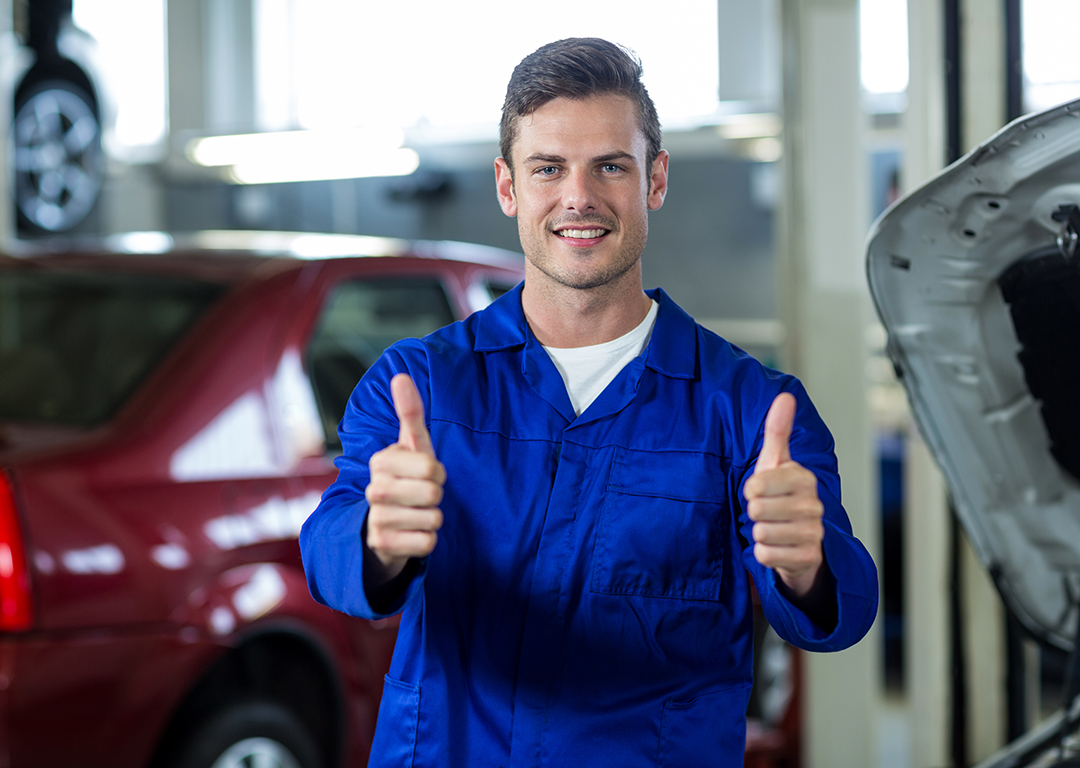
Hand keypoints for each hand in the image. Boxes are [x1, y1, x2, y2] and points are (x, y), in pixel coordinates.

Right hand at [364, 374, 444, 583]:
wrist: (385, 524)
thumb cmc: (406, 477)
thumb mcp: (412, 446)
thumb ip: (410, 412)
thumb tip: (401, 375)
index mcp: (381, 461)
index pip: (432, 468)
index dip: (438, 473)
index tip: (425, 474)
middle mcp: (374, 489)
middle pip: (433, 494)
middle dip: (436, 497)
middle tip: (422, 496)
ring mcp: (376, 518)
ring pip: (432, 520)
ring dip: (433, 519)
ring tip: (416, 514)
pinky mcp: (381, 545)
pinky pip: (426, 543)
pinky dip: (427, 540)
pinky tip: (412, 533)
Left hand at [744, 392, 824, 598]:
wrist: (800, 541)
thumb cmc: (781, 496)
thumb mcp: (776, 463)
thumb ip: (778, 431)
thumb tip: (785, 395)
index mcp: (803, 478)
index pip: (757, 484)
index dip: (751, 490)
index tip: (760, 490)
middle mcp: (813, 505)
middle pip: (757, 510)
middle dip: (754, 513)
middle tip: (766, 512)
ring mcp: (813, 533)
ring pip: (761, 533)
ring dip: (759, 533)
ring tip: (772, 528)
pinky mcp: (807, 559)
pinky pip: (766, 555)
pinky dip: (763, 554)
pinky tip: (776, 547)